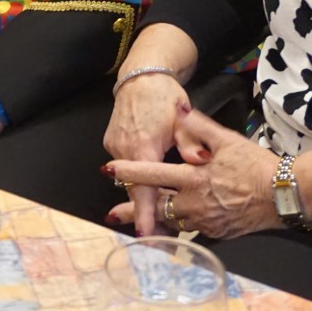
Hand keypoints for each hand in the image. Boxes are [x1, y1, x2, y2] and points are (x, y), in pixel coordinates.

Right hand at [103, 72, 195, 233]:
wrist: (141, 77)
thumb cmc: (164, 97)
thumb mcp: (182, 117)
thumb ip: (190, 141)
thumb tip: (198, 159)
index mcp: (143, 145)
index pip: (143, 187)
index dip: (145, 212)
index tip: (146, 233)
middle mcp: (124, 148)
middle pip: (134, 188)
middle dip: (144, 212)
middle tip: (158, 233)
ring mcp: (115, 145)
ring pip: (128, 179)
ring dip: (140, 195)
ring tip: (155, 216)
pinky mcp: (112, 142)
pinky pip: (125, 166)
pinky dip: (135, 178)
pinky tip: (148, 187)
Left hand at [106, 106, 279, 238]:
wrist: (284, 195)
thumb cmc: (256, 165)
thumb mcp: (228, 140)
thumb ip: (200, 127)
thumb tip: (181, 112)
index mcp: (193, 178)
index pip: (153, 175)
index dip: (129, 173)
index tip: (109, 172)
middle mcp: (195, 203)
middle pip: (157, 206)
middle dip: (133, 211)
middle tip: (113, 214)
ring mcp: (206, 221)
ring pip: (173, 221)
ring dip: (156, 221)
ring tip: (139, 224)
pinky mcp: (217, 232)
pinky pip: (192, 229)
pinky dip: (180, 226)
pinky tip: (174, 224)